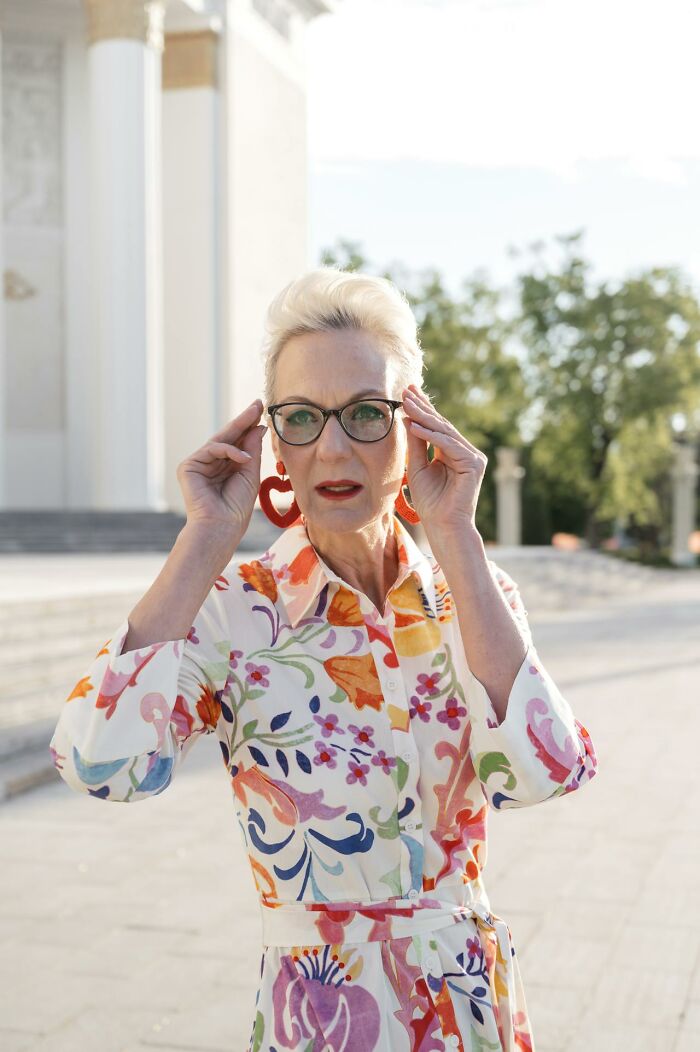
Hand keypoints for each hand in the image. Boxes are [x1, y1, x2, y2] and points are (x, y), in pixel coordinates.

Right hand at [177, 399, 266, 537]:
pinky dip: (230, 451)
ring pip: (220, 440)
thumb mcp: (250, 473)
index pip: (238, 443)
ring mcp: (199, 464)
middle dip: (244, 420)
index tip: (262, 411)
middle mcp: (211, 464)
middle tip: (258, 404)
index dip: (249, 427)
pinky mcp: (188, 467)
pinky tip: (243, 458)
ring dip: (240, 429)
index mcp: (225, 467)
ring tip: (259, 423)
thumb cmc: (237, 506)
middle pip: (228, 437)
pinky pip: (212, 449)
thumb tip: (258, 427)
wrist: (222, 526)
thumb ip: (251, 450)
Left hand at [400, 384, 487, 536]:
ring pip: (444, 432)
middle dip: (423, 406)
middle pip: (441, 425)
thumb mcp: (418, 468)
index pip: (436, 426)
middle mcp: (465, 452)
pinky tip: (414, 425)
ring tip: (406, 403)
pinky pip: (448, 445)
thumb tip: (408, 419)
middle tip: (407, 389)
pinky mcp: (474, 464)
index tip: (407, 393)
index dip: (422, 409)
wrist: (443, 526)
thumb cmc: (431, 503)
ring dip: (423, 416)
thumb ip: (416, 445)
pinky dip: (430, 435)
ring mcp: (472, 457)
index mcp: (453, 453)